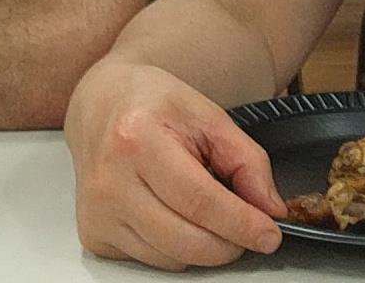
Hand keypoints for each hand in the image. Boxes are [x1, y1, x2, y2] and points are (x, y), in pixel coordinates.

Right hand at [66, 61, 284, 269]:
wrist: (102, 104)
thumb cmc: (151, 105)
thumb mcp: (208, 116)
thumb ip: (247, 161)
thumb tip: (269, 209)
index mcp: (137, 139)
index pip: (200, 201)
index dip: (242, 224)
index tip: (269, 234)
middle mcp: (110, 180)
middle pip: (186, 240)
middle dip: (230, 243)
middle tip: (248, 228)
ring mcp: (98, 212)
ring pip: (172, 258)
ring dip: (204, 246)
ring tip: (205, 210)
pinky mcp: (95, 234)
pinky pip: (151, 260)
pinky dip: (176, 248)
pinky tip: (175, 215)